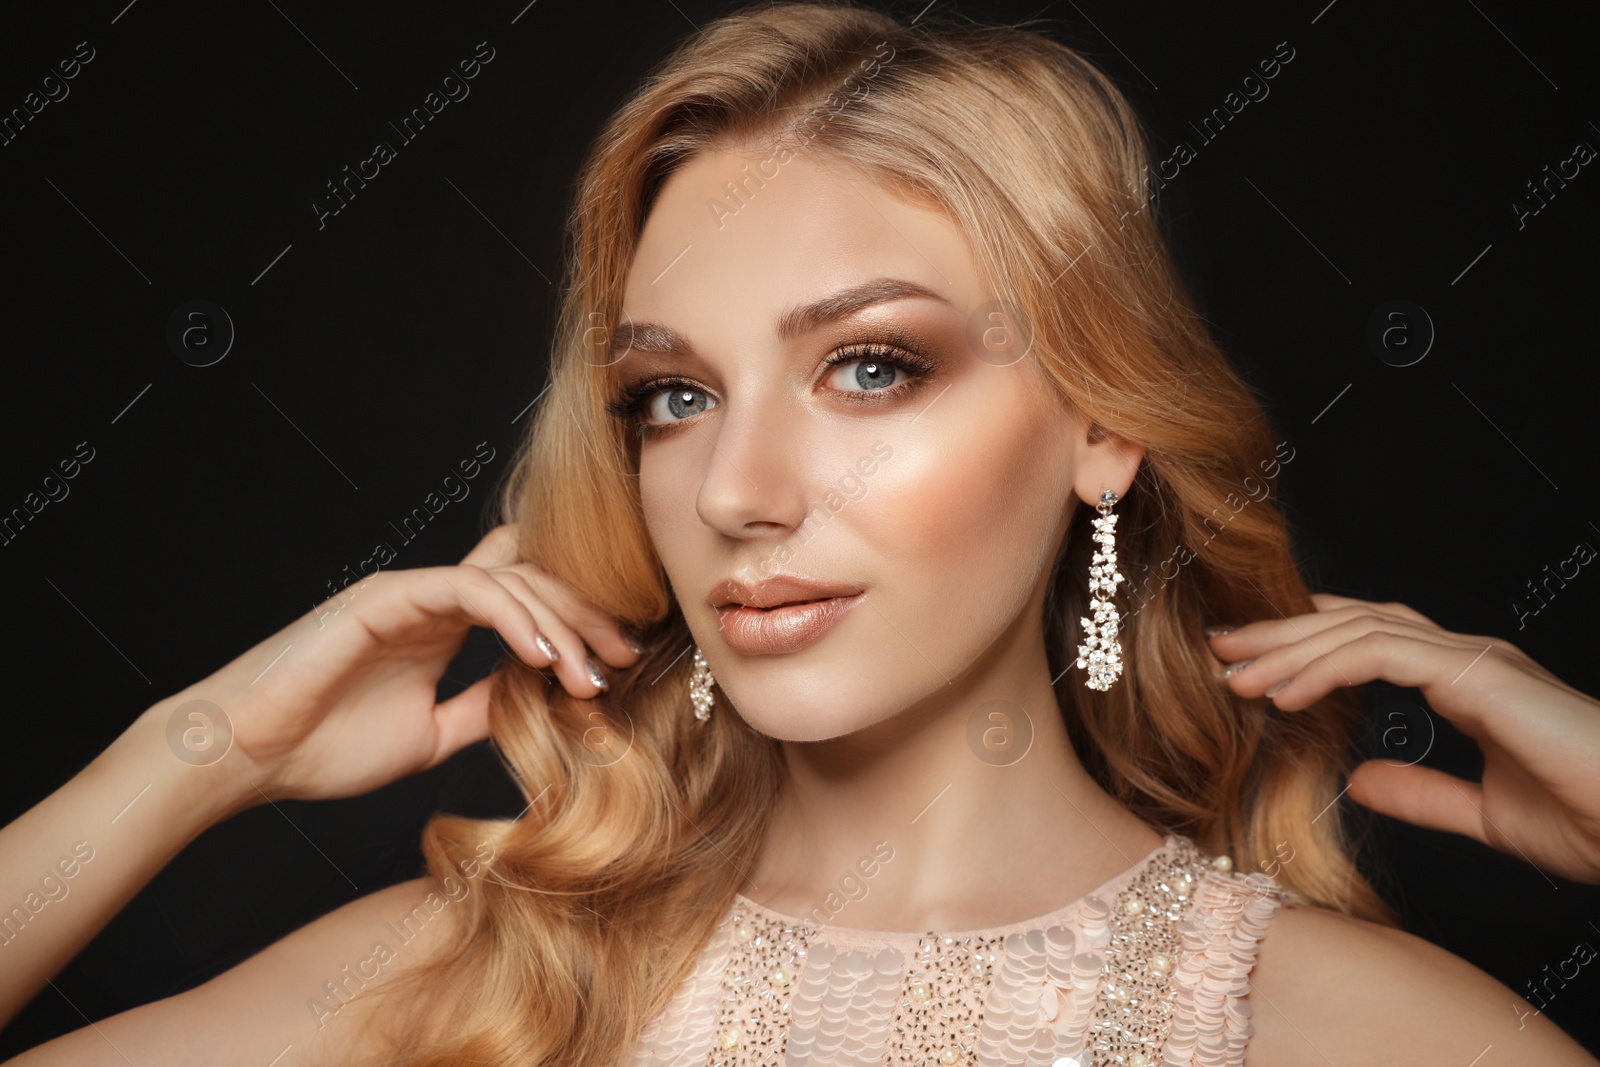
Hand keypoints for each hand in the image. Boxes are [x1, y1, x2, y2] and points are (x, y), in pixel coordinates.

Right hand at [147, 524, 643, 813]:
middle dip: (587, 616)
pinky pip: (468, 588)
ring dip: (560, 625)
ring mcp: (411, 592)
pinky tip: (541, 658)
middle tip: (624, 658)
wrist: (244, 756)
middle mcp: (433, 598)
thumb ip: (482, 708)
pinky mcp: (387, 596)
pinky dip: (513, 618)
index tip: (618, 665)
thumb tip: (540, 703)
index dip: (578, 619)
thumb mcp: (431, 734)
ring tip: (588, 674)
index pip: (527, 595)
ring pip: (511, 579)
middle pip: (533, 579)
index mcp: (443, 624)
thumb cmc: (321, 746)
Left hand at [1207, 593, 1599, 883]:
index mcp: (1467, 679)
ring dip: (1288, 649)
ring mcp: (1475, 658)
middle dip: (1280, 634)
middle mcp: (1466, 657)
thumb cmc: (1595, 821)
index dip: (1306, 646)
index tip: (1248, 666)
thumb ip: (1423, 792)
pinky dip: (1326, 667)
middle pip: (1351, 624)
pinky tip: (1284, 693)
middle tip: (1217, 649)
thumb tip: (1359, 781)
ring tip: (1232, 673)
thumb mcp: (1484, 814)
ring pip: (1357, 630)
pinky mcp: (1481, 675)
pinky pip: (1382, 654)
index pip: (1368, 641)